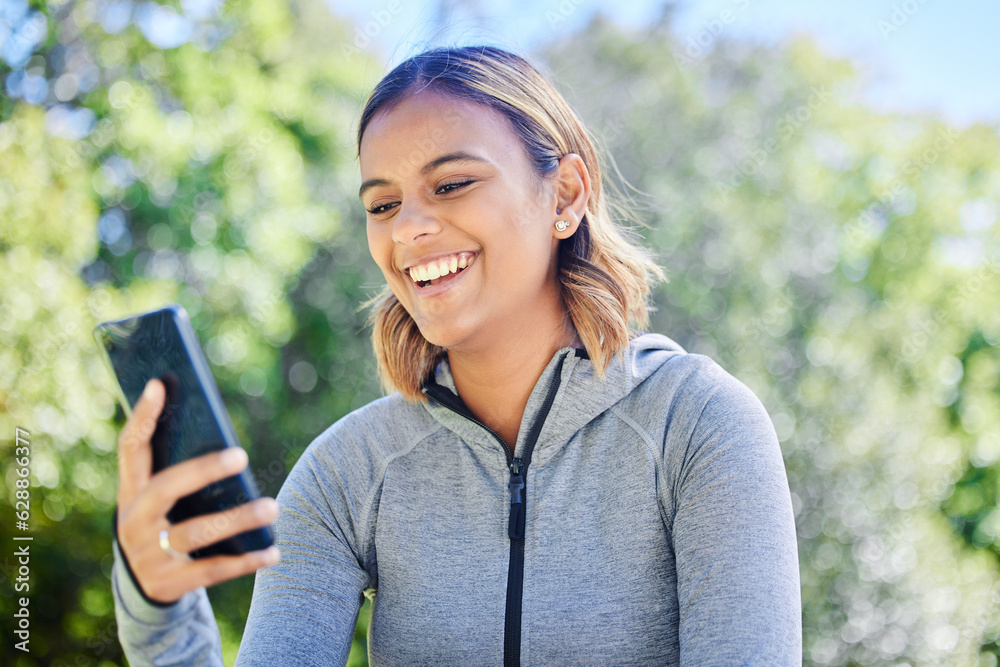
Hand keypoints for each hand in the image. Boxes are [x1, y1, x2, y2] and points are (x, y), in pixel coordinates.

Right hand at [115, 378, 280, 603]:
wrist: (143, 589)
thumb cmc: (165, 524)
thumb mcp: (161, 500)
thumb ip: (181, 471)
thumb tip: (226, 438)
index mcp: (130, 492)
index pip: (130, 448)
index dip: (142, 417)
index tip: (160, 384)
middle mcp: (133, 521)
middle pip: (166, 490)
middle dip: (203, 471)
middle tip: (241, 455)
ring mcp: (148, 555)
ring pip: (195, 533)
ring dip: (237, 519)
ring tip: (273, 507)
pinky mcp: (169, 584)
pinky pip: (212, 570)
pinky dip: (246, 561)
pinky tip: (274, 551)